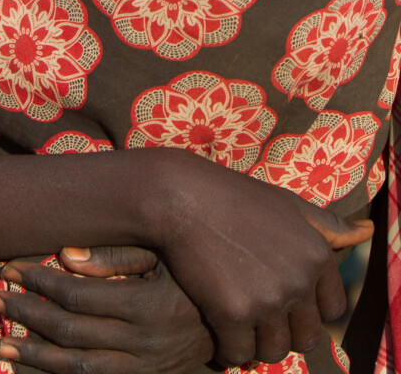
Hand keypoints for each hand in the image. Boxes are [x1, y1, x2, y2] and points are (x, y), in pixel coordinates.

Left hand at [0, 245, 214, 373]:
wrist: (239, 315)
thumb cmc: (195, 270)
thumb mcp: (165, 254)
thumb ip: (115, 257)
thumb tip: (64, 257)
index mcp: (147, 305)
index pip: (77, 296)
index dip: (38, 282)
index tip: (10, 267)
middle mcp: (145, 343)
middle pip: (71, 334)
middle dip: (26, 316)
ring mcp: (146, 368)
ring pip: (77, 368)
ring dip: (34, 356)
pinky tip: (34, 367)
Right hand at [144, 148, 372, 366]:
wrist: (182, 197)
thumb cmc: (234, 198)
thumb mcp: (287, 205)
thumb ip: (329, 224)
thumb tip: (369, 232)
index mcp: (317, 255)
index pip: (332, 310)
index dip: (306, 308)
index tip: (282, 300)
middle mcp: (299, 281)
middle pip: (306, 337)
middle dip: (283, 330)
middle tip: (256, 315)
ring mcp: (267, 299)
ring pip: (273, 351)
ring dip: (255, 343)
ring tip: (237, 324)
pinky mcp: (234, 313)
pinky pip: (238, 354)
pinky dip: (227, 349)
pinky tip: (217, 329)